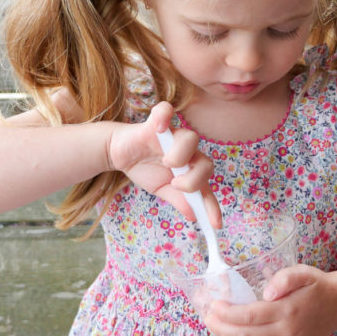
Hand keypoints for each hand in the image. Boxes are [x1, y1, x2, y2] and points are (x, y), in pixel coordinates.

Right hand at [106, 101, 221, 227]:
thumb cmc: (147, 169)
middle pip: (206, 162)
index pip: (207, 187)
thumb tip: (194, 216)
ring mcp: (173, 137)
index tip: (215, 225)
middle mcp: (188, 153)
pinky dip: (163, 117)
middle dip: (194, 179)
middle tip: (176, 184)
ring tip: (166, 163)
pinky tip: (159, 128)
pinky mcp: (156, 123)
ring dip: (181, 155)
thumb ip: (180, 200)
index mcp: (191, 169)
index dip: (212, 205)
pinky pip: (165, 110)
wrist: (121, 154)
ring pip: (191, 139)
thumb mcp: (163, 190)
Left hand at [204, 265, 336, 335]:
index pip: (249, 316)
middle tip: (208, 319)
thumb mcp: (303, 272)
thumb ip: (285, 278)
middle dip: (221, 329)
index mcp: (287, 311)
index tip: (214, 306)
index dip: (227, 313)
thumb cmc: (317, 286)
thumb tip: (266, 292)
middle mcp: (288, 333)